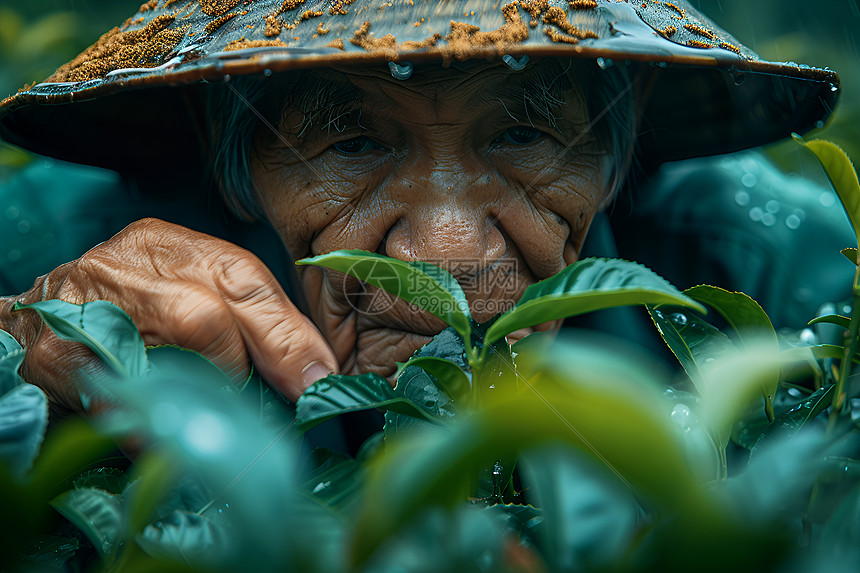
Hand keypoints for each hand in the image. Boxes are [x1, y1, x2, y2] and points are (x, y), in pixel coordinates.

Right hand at [1, 218, 337, 413]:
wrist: (34, 323)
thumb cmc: (127, 313)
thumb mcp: (189, 298)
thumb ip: (250, 326)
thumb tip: (314, 375)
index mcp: (170, 246)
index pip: (244, 279)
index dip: (287, 335)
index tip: (318, 381)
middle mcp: (127, 263)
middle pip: (209, 315)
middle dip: (248, 370)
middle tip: (267, 413)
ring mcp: (85, 307)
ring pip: (164, 355)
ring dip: (204, 400)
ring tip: (216, 426)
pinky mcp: (54, 357)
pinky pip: (117, 398)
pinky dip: (148, 424)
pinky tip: (162, 440)